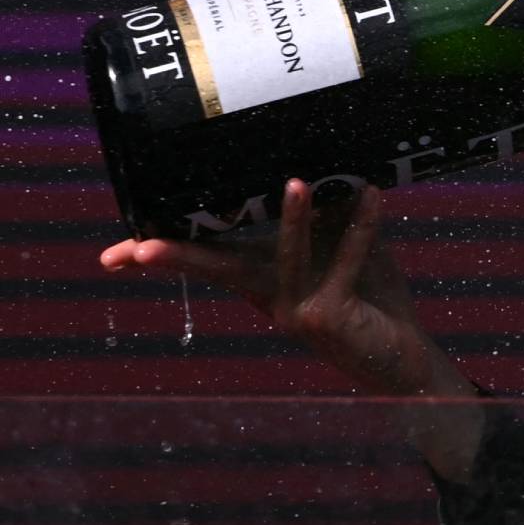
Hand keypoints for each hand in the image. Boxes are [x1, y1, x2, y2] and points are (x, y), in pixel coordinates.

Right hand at [98, 180, 471, 400]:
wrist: (404, 359)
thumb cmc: (371, 299)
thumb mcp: (345, 251)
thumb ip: (330, 217)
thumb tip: (323, 164)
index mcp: (263, 282)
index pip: (209, 261)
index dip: (163, 256)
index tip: (117, 254)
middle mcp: (270, 298)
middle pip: (219, 269)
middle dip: (179, 255)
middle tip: (140, 245)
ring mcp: (296, 311)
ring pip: (286, 258)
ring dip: (293, 218)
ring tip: (295, 182)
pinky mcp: (328, 316)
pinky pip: (345, 262)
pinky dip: (360, 226)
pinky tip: (371, 194)